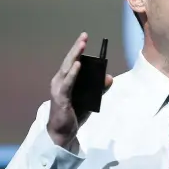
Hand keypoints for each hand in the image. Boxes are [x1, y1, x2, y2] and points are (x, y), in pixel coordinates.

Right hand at [47, 32, 113, 147]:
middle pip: (69, 61)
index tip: (84, 38)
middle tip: (84, 36)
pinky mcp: (61, 97)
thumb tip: (109, 77)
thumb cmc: (74, 114)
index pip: (72, 62)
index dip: (78, 49)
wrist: (63, 133)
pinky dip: (73, 73)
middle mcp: (60, 81)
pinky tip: (78, 64)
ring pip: (68, 68)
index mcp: (65, 80)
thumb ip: (99, 88)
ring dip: (75, 55)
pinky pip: (68, 83)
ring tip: (82, 45)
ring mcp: (59, 88)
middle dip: (77, 48)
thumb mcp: (91, 99)